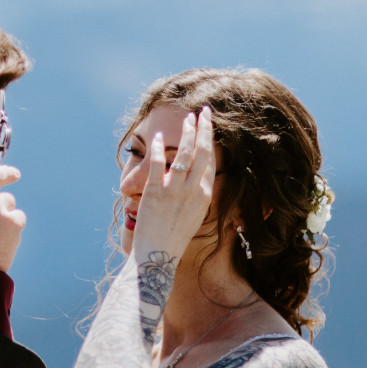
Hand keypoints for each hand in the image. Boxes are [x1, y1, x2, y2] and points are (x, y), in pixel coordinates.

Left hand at [132, 106, 215, 264]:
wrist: (158, 255)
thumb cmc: (173, 238)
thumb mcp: (193, 216)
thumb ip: (195, 196)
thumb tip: (197, 182)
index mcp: (204, 195)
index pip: (210, 162)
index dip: (210, 142)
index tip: (208, 127)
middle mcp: (193, 191)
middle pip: (203, 153)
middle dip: (204, 129)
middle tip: (203, 112)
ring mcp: (175, 191)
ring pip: (185, 155)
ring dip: (187, 133)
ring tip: (186, 118)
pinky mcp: (156, 193)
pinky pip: (159, 165)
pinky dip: (160, 150)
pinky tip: (159, 138)